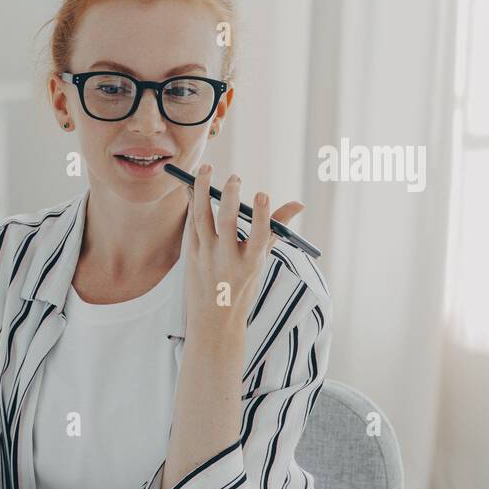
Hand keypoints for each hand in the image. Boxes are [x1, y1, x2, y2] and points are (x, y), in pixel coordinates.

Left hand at [182, 165, 303, 340]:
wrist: (213, 319)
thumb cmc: (242, 285)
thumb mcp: (261, 261)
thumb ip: (276, 229)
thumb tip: (299, 204)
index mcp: (252, 263)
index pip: (260, 236)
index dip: (263, 215)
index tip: (263, 194)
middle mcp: (228, 260)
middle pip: (227, 223)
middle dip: (230, 197)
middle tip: (235, 178)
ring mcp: (206, 258)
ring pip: (202, 218)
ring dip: (202, 191)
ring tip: (207, 169)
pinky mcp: (190, 256)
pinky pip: (190, 225)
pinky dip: (192, 204)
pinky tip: (192, 188)